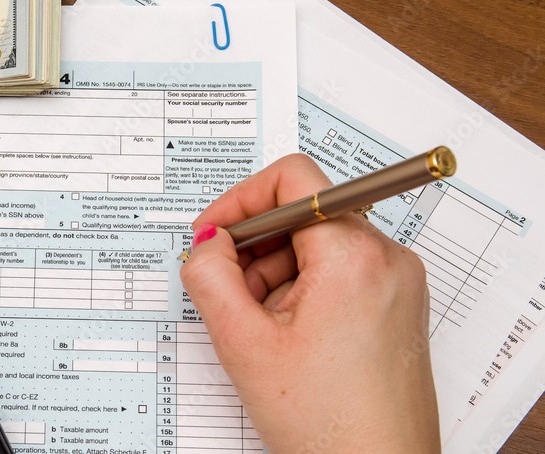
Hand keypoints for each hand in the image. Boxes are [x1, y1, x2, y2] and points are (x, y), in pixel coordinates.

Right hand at [180, 154, 439, 452]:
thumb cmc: (331, 425)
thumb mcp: (244, 344)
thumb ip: (210, 277)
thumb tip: (206, 243)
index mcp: (355, 256)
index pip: (292, 179)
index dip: (240, 200)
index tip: (214, 232)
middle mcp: (388, 259)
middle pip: (302, 214)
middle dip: (255, 248)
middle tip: (229, 292)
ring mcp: (397, 282)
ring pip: (316, 245)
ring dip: (274, 273)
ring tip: (259, 327)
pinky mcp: (396, 305)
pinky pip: (338, 272)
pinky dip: (301, 290)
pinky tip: (284, 335)